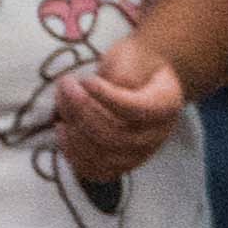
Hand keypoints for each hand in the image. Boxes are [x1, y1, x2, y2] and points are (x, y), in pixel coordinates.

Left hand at [50, 30, 190, 185]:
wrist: (143, 80)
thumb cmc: (135, 65)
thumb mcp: (132, 57)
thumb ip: (121, 73)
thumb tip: (96, 93)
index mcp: (165, 106)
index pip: (135, 110)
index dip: (105, 98)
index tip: (86, 79)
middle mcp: (156, 135)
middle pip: (116, 136)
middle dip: (81, 110)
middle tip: (66, 84)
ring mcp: (139, 153)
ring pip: (103, 156)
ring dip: (73, 130)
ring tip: (61, 103)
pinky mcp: (120, 163)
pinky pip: (96, 171)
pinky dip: (73, 153)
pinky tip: (63, 129)